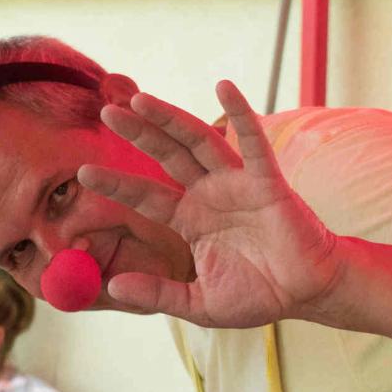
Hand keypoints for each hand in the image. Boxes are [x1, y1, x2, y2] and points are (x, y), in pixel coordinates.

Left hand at [79, 80, 341, 326]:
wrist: (308, 294)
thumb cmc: (258, 294)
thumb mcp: (199, 303)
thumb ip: (158, 293)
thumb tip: (113, 287)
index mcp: (190, 219)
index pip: (146, 196)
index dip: (116, 183)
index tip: (83, 172)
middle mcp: (209, 195)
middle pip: (166, 155)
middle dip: (137, 132)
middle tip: (106, 110)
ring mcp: (236, 185)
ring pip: (198, 142)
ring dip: (170, 118)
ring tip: (140, 99)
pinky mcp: (267, 183)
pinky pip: (253, 143)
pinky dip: (240, 114)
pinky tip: (224, 87)